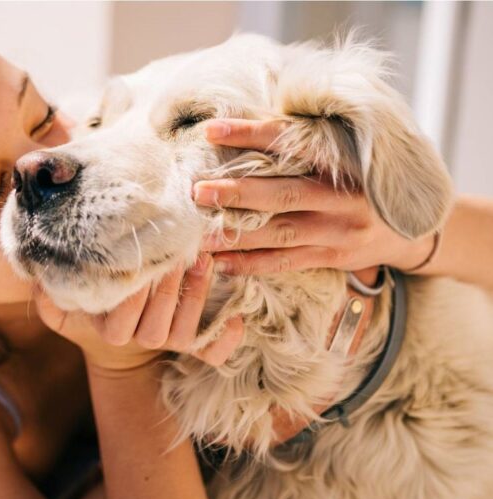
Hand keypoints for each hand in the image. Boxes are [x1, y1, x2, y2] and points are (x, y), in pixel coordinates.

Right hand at [33, 253, 243, 372]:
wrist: (119, 341)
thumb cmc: (92, 309)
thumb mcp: (62, 306)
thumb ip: (47, 293)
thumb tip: (35, 272)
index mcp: (110, 331)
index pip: (120, 319)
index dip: (134, 294)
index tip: (142, 262)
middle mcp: (139, 339)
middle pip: (155, 326)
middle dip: (168, 289)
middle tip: (179, 251)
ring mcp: (167, 343)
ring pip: (183, 333)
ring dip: (196, 299)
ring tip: (205, 261)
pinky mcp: (191, 346)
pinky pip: (211, 354)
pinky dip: (225, 341)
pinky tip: (237, 318)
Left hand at [195, 118, 437, 274]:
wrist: (415, 227)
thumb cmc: (364, 180)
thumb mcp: (349, 153)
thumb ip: (308, 143)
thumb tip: (248, 122)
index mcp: (343, 160)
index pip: (292, 142)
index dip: (251, 135)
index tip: (212, 130)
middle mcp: (342, 197)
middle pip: (282, 194)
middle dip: (236, 193)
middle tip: (197, 191)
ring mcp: (338, 231)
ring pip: (279, 233)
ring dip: (235, 235)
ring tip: (197, 236)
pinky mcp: (333, 257)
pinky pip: (285, 263)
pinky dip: (251, 264)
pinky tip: (220, 263)